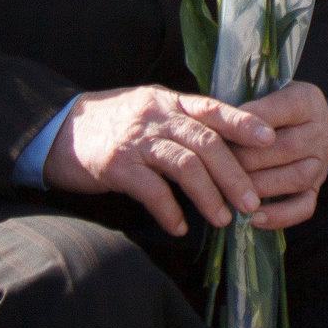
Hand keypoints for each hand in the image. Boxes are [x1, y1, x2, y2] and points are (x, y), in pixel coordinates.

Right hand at [42, 85, 279, 235]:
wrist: (57, 130)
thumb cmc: (113, 123)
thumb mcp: (151, 109)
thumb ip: (183, 119)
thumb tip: (225, 140)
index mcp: (170, 101)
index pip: (214, 108)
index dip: (244, 123)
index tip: (270, 139)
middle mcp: (157, 116)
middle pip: (206, 142)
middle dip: (234, 174)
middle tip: (251, 201)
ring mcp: (136, 140)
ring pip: (184, 165)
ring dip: (208, 195)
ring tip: (223, 219)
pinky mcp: (115, 166)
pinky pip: (150, 190)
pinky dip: (169, 210)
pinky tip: (180, 227)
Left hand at [229, 81, 327, 230]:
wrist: (301, 125)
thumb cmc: (269, 111)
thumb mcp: (262, 95)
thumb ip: (243, 108)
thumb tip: (213, 128)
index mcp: (306, 101)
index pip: (279, 109)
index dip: (247, 123)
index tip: (218, 130)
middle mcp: (320, 132)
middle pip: (287, 146)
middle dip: (247, 158)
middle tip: (215, 166)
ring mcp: (321, 163)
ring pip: (296, 177)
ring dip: (259, 186)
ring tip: (229, 191)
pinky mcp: (316, 189)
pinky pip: (303, 207)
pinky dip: (279, 216)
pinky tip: (253, 219)